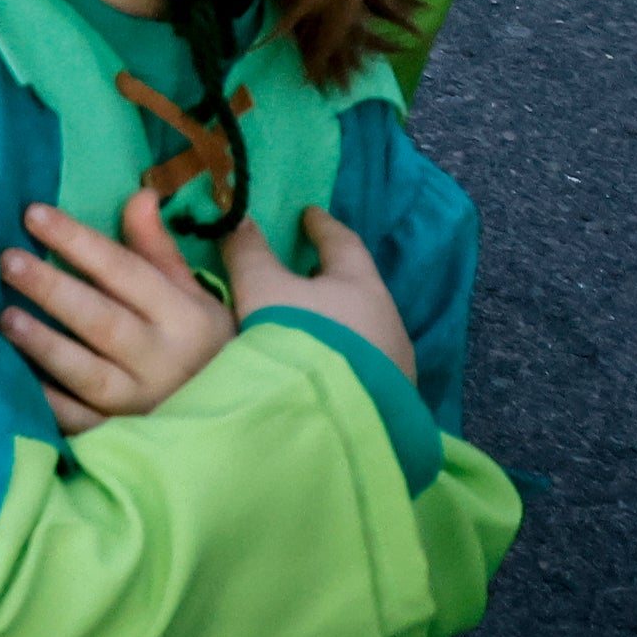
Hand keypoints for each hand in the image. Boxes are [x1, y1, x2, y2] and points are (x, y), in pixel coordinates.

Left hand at [0, 192, 234, 432]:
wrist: (238, 428)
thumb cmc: (206, 348)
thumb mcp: (194, 295)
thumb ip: (160, 248)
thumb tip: (140, 194)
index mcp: (183, 317)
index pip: (124, 271)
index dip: (78, 242)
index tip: (33, 213)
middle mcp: (161, 361)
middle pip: (101, 321)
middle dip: (52, 289)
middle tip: (7, 260)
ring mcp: (141, 406)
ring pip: (87, 374)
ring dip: (44, 345)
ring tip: (4, 316)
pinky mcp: (123, 440)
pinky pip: (80, 423)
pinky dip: (49, 403)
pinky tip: (16, 378)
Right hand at [221, 206, 416, 384]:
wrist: (339, 422)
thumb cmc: (301, 339)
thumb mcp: (263, 290)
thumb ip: (250, 252)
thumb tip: (240, 218)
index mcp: (361, 284)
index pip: (343, 242)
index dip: (322, 227)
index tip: (309, 214)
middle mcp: (388, 320)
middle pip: (359, 288)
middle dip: (334, 279)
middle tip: (308, 273)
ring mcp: (396, 364)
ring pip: (366, 330)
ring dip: (342, 324)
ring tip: (314, 327)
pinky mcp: (394, 403)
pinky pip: (367, 366)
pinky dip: (346, 358)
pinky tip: (327, 368)